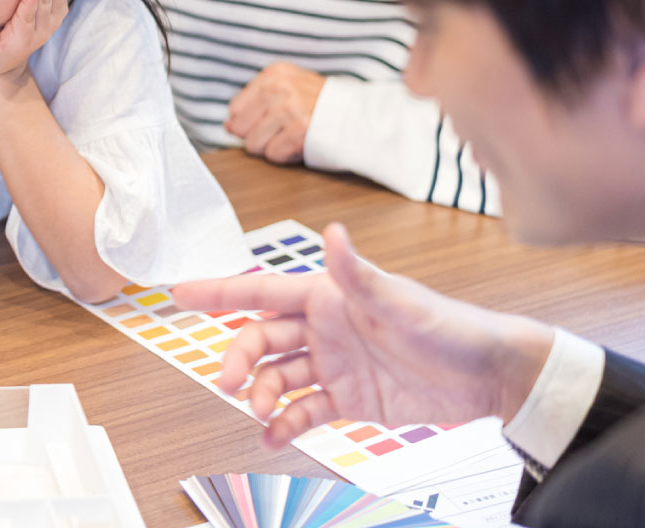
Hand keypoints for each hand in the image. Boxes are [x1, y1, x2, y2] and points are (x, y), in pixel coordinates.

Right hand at [169, 224, 553, 447]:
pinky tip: (273, 435)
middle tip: (226, 382)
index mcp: (328, 295)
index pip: (261, 290)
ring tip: (259, 412)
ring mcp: (334, 363)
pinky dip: (285, 423)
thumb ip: (358, 274)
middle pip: (261, 339)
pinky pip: (304, 409)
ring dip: (261, 393)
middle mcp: (324, 327)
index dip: (219, 291)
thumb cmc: (450, 328)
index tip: (179, 293)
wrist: (490, 376)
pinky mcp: (349, 398)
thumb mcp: (400, 302)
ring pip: (277, 377)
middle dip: (238, 357)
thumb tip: (332, 233)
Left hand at [226, 63, 325, 163]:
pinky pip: (273, 154)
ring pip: (254, 144)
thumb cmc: (321, 105)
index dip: (246, 124)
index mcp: (274, 74)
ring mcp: (290, 108)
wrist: (360, 116)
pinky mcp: (299, 130)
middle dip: (257, 137)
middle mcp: (279, 87)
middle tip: (281, 132)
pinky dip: (285, 155)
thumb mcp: (289, 88)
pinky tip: (300, 144)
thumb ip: (256, 102)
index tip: (267, 123)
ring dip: (272, 147)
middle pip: (240, 128)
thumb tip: (228, 126)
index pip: (235, 108)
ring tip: (292, 136)